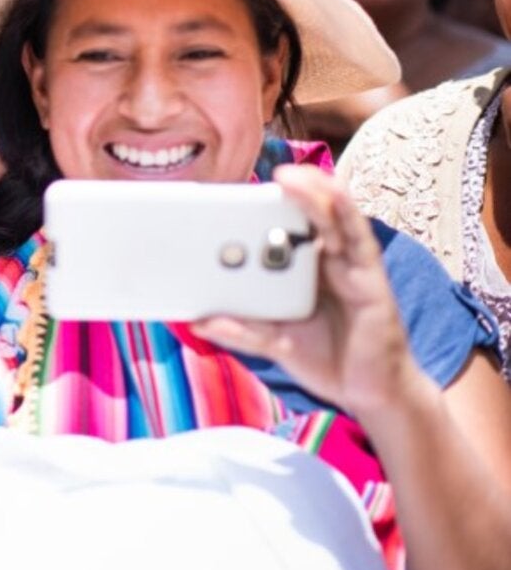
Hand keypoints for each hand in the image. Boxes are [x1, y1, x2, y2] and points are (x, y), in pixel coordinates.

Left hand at [191, 164, 424, 417]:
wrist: (371, 394)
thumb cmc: (325, 359)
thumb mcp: (274, 342)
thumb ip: (242, 331)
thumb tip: (198, 322)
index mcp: (302, 270)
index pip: (281, 230)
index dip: (261, 210)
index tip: (231, 195)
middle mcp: (326, 260)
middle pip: (305, 216)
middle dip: (285, 193)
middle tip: (260, 175)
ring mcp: (349, 265)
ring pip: (331, 218)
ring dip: (311, 193)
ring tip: (287, 174)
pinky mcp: (370, 276)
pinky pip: (359, 238)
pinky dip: (345, 212)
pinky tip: (333, 193)